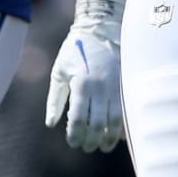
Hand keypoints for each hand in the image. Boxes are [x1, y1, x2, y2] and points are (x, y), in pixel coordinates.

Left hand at [45, 0, 127, 152]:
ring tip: (102, 146)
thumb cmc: (74, 51)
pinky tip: (116, 134)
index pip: (79, 119)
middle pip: (97, 125)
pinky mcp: (125, 85)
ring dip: (108, 138)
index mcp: (81, 84)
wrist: (100, 29)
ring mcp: (116, 87)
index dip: (75, 135)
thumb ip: (54, 99)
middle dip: (91, 141)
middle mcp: (100, 88)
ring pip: (115, 122)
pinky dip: (121, 126)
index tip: (73, 141)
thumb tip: (51, 124)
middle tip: (86, 147)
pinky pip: (126, 112)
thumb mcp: (59, 71)